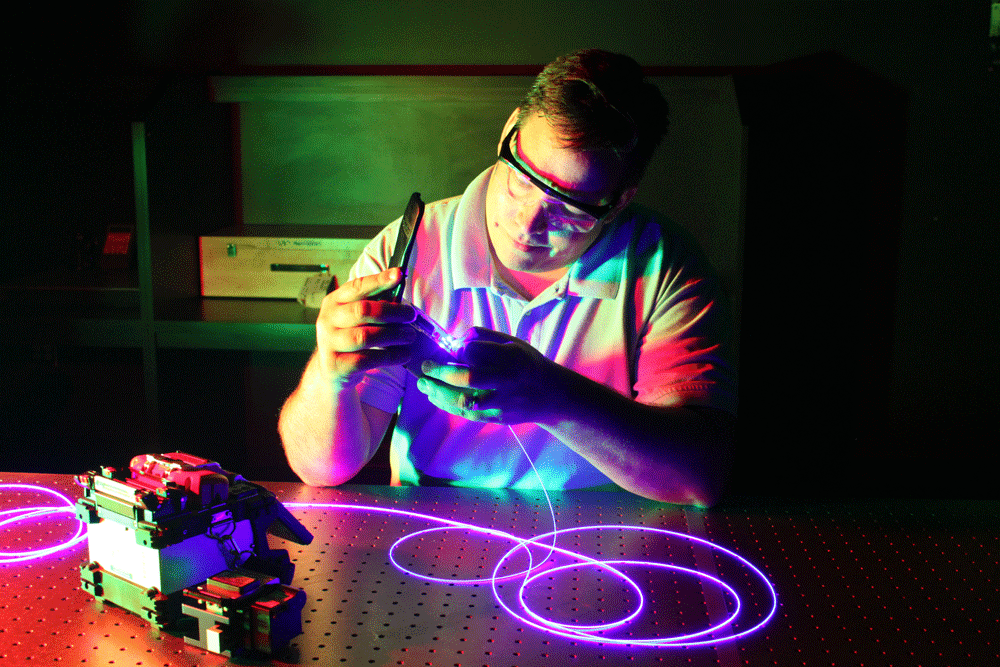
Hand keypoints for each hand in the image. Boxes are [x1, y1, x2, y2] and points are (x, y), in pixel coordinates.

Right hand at [315, 268, 415, 386]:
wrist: (332, 371)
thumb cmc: (350, 338)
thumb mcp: (356, 319)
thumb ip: (374, 306)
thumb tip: (401, 293)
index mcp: (334, 302)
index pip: (357, 287)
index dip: (379, 280)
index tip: (399, 274)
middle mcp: (328, 320)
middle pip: (363, 310)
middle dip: (392, 311)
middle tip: (411, 315)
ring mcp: (329, 344)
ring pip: (366, 336)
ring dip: (393, 335)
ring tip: (410, 336)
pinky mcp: (336, 366)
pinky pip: (368, 359)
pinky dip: (390, 357)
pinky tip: (404, 354)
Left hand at [416, 327, 560, 424]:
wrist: (552, 395)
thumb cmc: (526, 364)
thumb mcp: (513, 343)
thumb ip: (484, 338)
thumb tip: (456, 341)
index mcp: (512, 356)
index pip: (477, 351)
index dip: (459, 349)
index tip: (450, 348)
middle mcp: (507, 380)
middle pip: (469, 378)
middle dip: (441, 372)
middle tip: (425, 366)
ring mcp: (502, 402)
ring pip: (465, 399)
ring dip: (439, 392)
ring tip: (423, 384)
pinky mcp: (498, 417)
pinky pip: (467, 413)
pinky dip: (447, 405)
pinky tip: (434, 397)